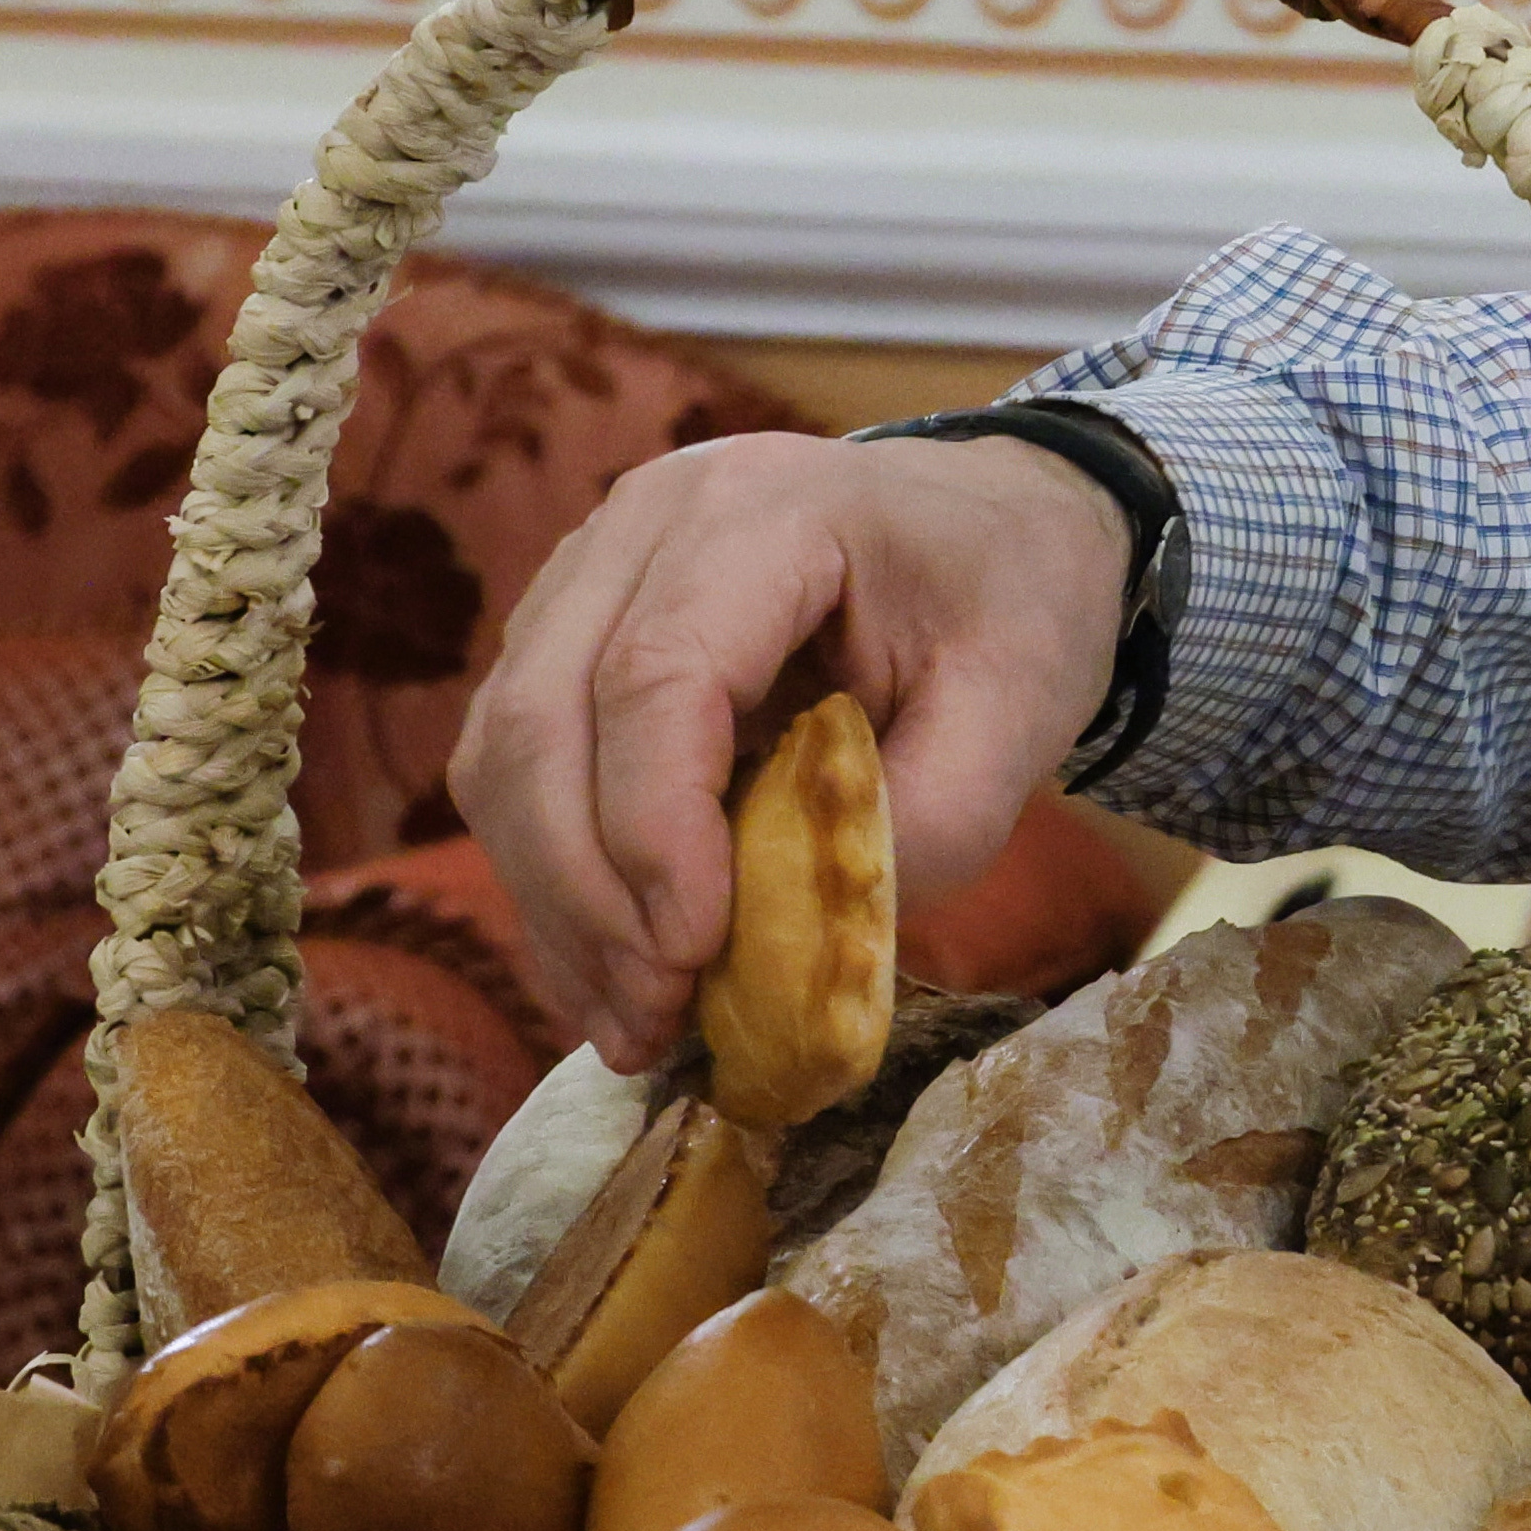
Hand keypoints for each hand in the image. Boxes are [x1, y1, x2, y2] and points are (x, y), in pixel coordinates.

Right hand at [446, 428, 1130, 1066]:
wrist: (994, 524)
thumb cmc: (1013, 599)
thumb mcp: (1025, 702)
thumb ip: (940, 814)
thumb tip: (807, 940)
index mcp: (766, 510)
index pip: (656, 673)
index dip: (656, 827)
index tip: (698, 950)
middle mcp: (641, 525)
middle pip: (543, 717)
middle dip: (587, 891)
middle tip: (656, 1014)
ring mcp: (586, 575)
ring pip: (504, 753)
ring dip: (556, 903)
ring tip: (636, 1019)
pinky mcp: (565, 639)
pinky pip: (516, 770)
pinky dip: (556, 882)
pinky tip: (615, 970)